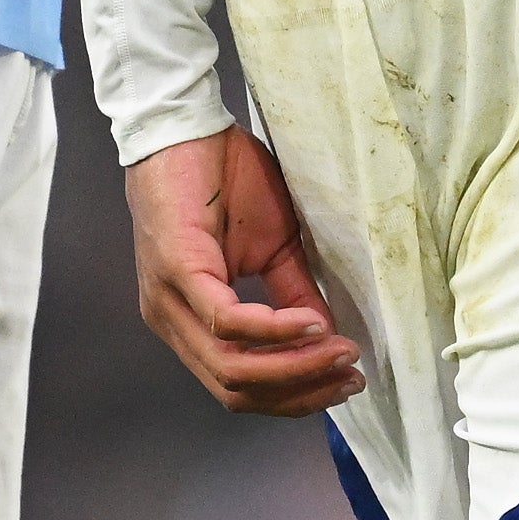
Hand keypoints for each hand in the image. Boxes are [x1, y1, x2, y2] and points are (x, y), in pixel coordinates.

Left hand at [123, 128, 363, 415]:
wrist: (187, 126)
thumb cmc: (223, 180)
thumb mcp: (272, 248)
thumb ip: (292, 295)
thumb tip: (328, 340)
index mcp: (188, 322)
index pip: (239, 386)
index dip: (294, 394)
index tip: (345, 381)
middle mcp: (171, 323)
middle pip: (236, 389)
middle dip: (299, 391)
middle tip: (350, 376)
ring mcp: (168, 301)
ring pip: (230, 367)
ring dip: (293, 367)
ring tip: (339, 352)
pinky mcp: (176, 272)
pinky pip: (226, 321)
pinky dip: (273, 330)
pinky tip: (312, 323)